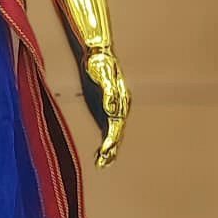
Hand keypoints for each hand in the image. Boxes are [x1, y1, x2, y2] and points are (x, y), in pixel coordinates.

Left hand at [85, 47, 130, 168]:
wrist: (97, 52)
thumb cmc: (99, 63)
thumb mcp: (102, 75)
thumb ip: (108, 93)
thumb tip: (112, 109)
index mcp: (121, 101)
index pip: (117, 125)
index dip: (112, 139)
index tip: (105, 150)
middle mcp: (120, 107)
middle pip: (117, 132)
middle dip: (111, 149)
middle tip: (102, 163)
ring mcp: (112, 108)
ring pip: (113, 133)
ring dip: (109, 149)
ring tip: (101, 164)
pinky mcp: (103, 108)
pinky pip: (106, 128)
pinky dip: (104, 142)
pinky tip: (98, 154)